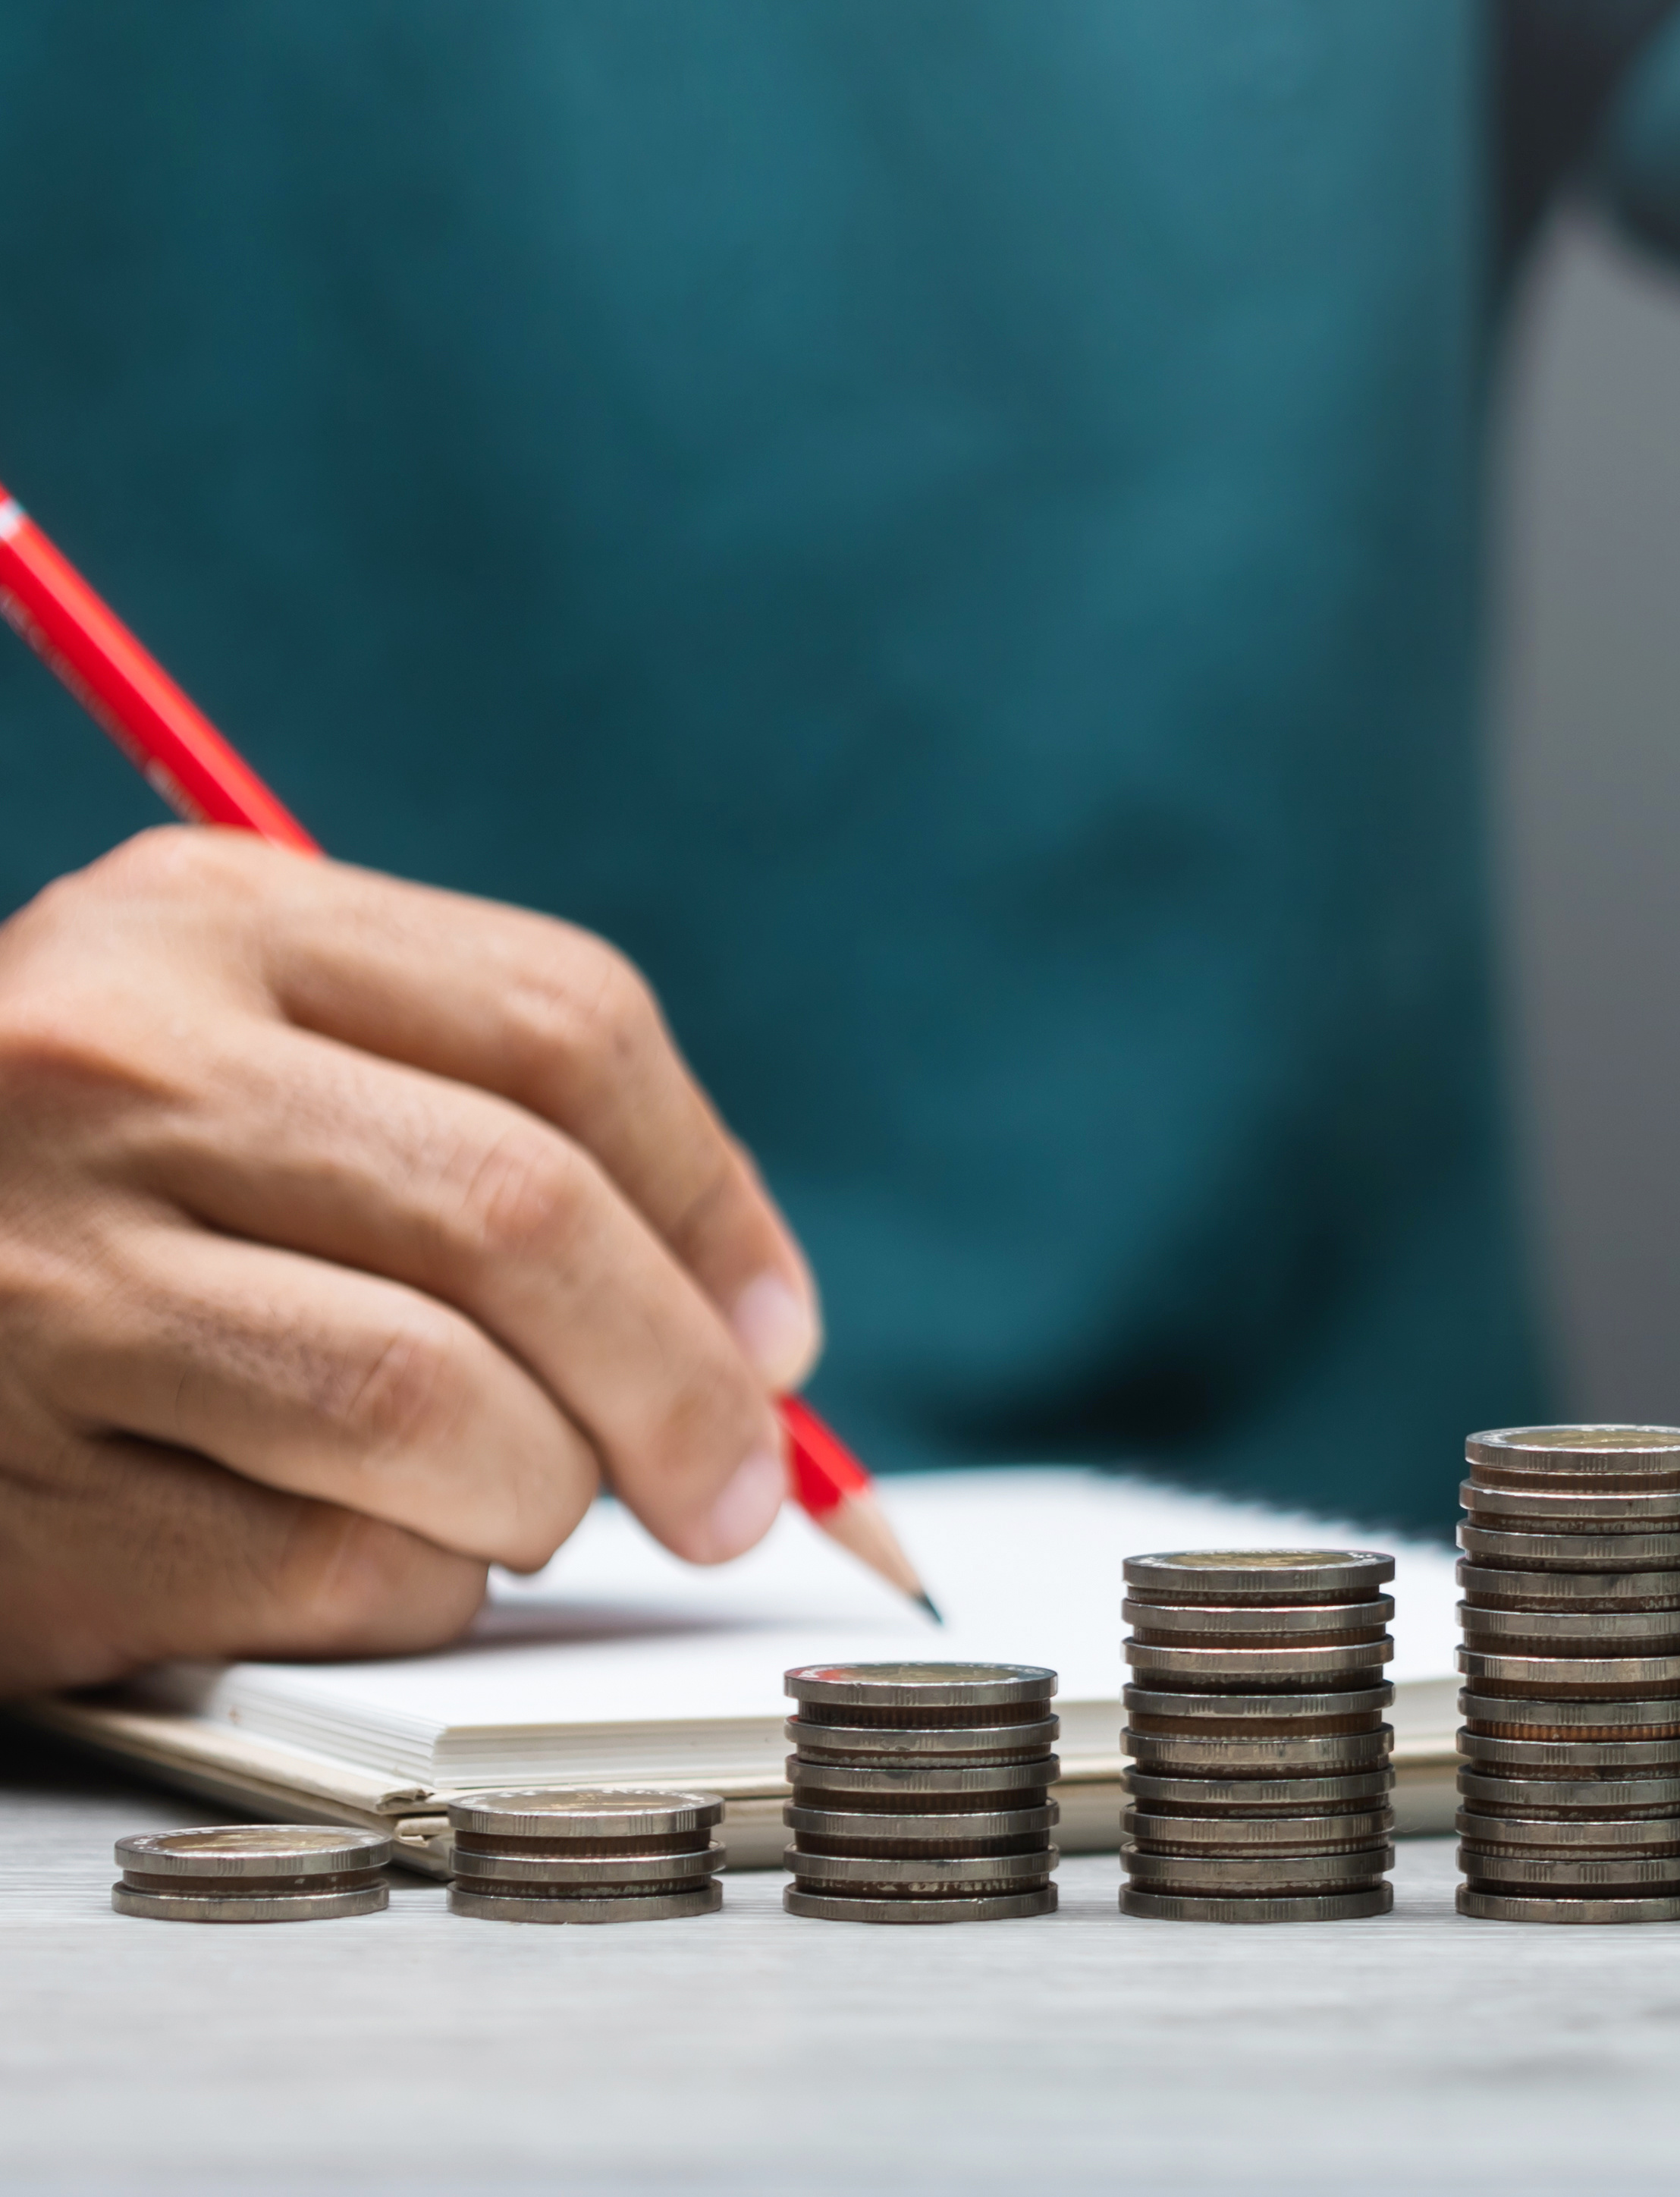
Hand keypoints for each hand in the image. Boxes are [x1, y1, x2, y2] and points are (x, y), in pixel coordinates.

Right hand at [0, 830, 817, 1692]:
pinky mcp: (16, 1500)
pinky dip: (411, 1588)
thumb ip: (475, 1126)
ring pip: (438, 1407)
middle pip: (524, 1217)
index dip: (716, 1200)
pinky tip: (369, 1561)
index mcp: (200, 923)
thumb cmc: (72, 1204)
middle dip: (683, 1385)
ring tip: (518, 1508)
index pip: (567, 1025)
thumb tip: (755, 1327)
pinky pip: (326, 1565)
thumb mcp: (236, 1061)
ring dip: (540, 1492)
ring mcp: (36, 1285)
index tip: (772, 1332)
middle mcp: (105, 1072)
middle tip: (735, 1489)